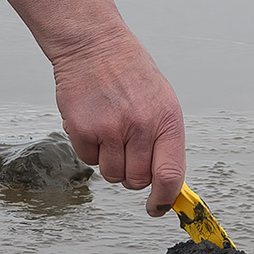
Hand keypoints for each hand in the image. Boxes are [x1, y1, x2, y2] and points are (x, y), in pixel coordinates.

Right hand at [0, 0, 186, 214]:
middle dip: (132, 174)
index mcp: (167, 119)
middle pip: (137, 181)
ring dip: (110, 161)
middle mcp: (141, 126)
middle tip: (126, 149)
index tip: (157, 208)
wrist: (94, 44)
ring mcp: (111, 129)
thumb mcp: (161, 100)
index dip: (165, 200)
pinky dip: (90, 149)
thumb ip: (165, 140)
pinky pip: (88, 160)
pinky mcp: (83, 130)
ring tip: (110, 131)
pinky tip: (94, 123)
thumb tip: (167, 184)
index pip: (171, 175)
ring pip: (112, 175)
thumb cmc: (130, 72)